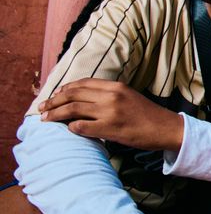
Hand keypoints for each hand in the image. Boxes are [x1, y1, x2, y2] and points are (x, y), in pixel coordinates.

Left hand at [39, 78, 183, 150]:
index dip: (64, 89)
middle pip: (73, 94)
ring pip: (73, 109)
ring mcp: (110, 112)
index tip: (54, 95)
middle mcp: (111, 96)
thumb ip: (109, 95)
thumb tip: (85, 99)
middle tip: (42, 108)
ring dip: (55, 114)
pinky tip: (67, 130)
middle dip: (53, 101)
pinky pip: (81, 127)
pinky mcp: (110, 129)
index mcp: (116, 86)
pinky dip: (71, 128)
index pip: (82, 83)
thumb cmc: (147, 115)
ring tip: (45, 119)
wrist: (166, 128)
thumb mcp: (129, 96)